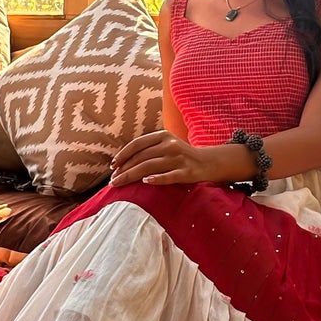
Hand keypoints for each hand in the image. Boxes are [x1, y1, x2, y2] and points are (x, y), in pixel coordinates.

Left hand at [110, 131, 225, 186]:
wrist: (208, 162)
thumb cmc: (181, 155)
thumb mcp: (166, 145)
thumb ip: (148, 149)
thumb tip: (121, 162)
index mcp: (163, 136)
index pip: (137, 144)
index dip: (123, 155)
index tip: (112, 166)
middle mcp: (170, 145)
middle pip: (141, 157)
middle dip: (124, 169)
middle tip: (113, 180)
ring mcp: (179, 158)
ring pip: (150, 166)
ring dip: (132, 176)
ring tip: (119, 184)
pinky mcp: (187, 172)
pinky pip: (169, 176)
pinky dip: (157, 179)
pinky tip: (146, 182)